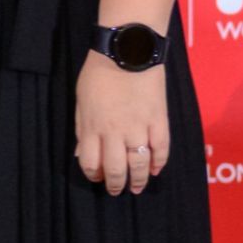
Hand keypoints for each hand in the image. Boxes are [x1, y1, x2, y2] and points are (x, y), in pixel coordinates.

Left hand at [77, 55, 172, 196]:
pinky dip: (160, 163)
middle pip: (116, 168)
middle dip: (116, 184)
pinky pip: (162, 148)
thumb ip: (82, 128)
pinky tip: (157, 170)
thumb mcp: (81, 100)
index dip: (93, 174)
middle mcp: (115, 131)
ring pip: (140, 164)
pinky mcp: (159, 120)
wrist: (128, 52)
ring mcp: (139, 127)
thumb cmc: (98, 74)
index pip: (91, 162)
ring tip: (137, 187)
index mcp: (92, 126)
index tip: (96, 177)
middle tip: (117, 190)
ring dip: (139, 180)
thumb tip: (82, 153)